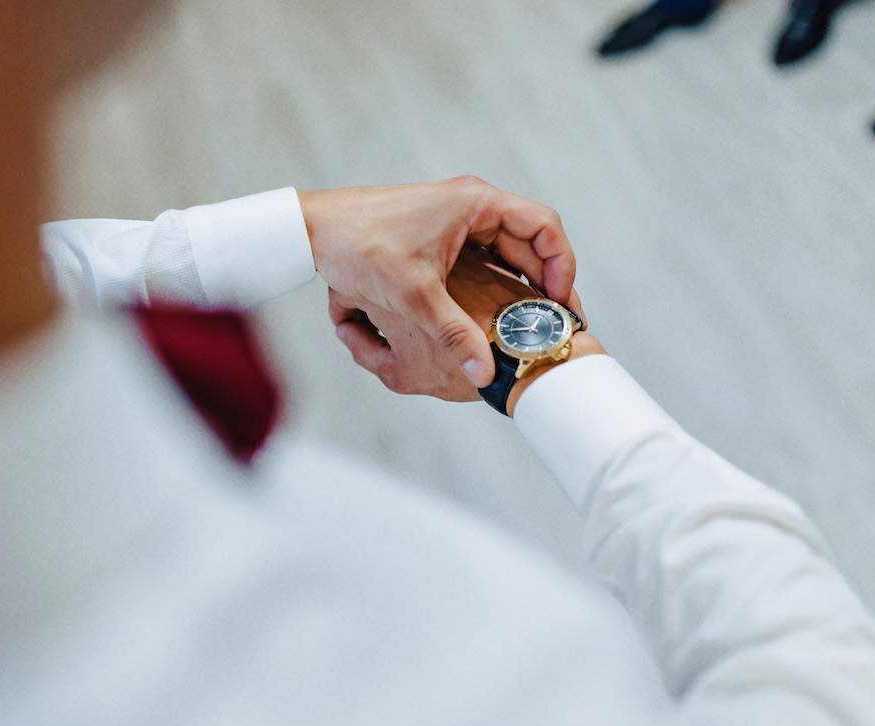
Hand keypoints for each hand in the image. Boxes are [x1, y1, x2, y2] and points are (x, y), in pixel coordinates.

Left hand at [298, 176, 581, 387]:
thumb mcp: (412, 295)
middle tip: (555, 322)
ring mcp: (455, 217)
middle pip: (529, 241)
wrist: (313, 230)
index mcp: (475, 203)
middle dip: (545, 281)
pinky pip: (483, 255)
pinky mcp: (439, 233)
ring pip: (507, 250)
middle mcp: (470, 204)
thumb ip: (455, 334)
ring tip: (530, 322)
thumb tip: (487, 374)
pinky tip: (494, 315)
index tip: (559, 302)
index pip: (544, 225)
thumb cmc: (358, 245)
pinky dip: (495, 281)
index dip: (561, 265)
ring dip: (521, 283)